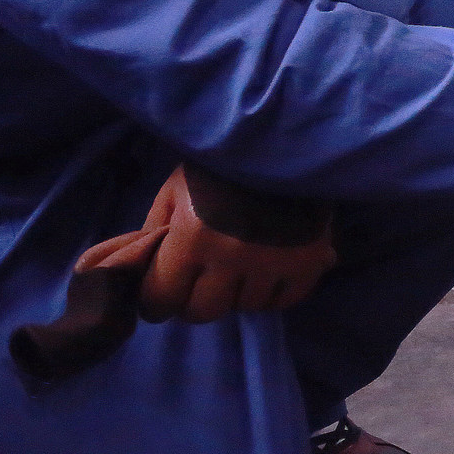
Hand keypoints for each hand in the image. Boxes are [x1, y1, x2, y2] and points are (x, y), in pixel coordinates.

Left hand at [136, 166, 338, 325]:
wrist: (283, 142)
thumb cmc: (219, 167)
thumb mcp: (174, 191)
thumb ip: (156, 232)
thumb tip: (145, 271)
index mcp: (191, 237)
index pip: (162, 299)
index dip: (158, 301)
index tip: (163, 297)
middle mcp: (231, 257)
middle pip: (204, 312)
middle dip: (195, 301)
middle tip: (200, 286)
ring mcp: (272, 262)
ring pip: (245, 306)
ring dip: (238, 294)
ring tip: (239, 271)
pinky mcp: (308, 262)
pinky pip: (284, 301)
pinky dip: (273, 293)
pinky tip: (268, 274)